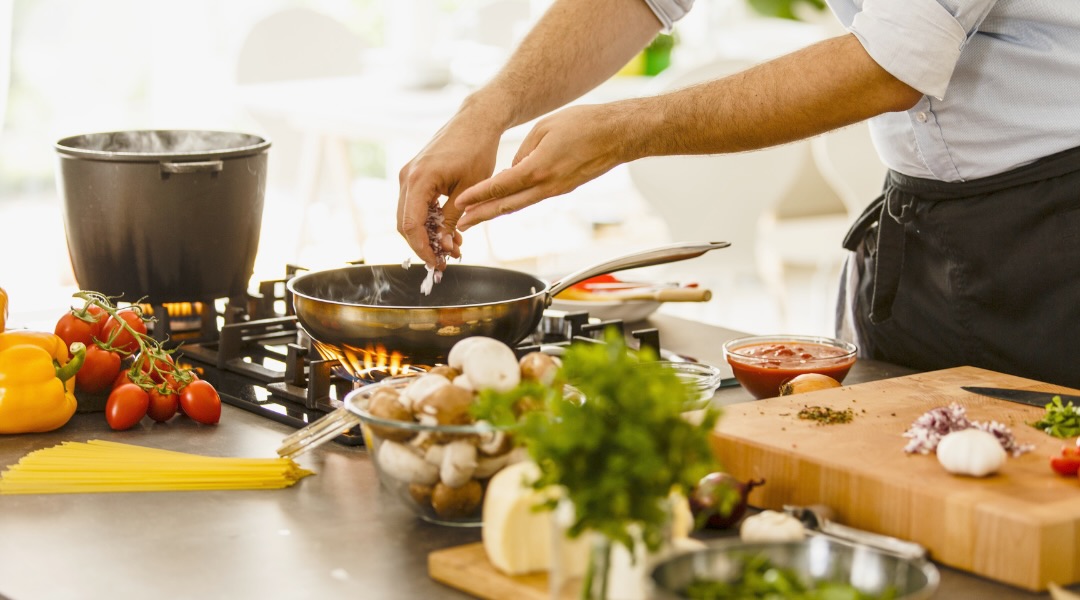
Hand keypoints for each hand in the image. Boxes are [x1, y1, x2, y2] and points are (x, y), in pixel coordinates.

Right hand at [397, 110, 502, 267]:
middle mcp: (407, 177)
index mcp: (419, 179)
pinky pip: (416, 204)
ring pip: (409, 216)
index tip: (438, 264)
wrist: (476, 121)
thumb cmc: (477, 150)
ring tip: (453, 247)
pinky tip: (448, 231)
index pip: (411, 225)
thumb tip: (444, 246)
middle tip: (446, 260)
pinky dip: (429, 221)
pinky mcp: (415, 175)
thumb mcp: (469, 190)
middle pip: (405, 224)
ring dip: (427, 235)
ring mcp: (409, 175)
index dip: (422, 249)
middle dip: (424, 245)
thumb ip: (453, 219)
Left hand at [454, 101, 640, 230]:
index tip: (460, 203)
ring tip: (476, 218)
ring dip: (496, 213)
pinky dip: (515, 202)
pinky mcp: (563, 189)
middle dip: (481, 216)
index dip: (478, 196)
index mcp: (539, 168)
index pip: (501, 186)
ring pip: (520, 205)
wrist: (618, 134)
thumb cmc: (584, 124)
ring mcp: (556, 190)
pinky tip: (504, 203)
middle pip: (507, 205)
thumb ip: (523, 150)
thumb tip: (512, 169)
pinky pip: (534, 198)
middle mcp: (547, 185)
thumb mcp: (544, 128)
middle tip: (460, 224)